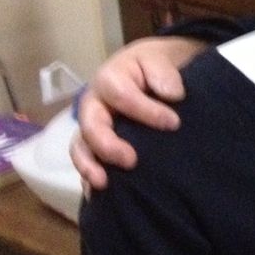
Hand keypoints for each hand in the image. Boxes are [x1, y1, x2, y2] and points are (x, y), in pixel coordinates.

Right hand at [70, 36, 206, 189]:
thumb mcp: (160, 58)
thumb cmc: (154, 66)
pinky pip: (87, 161)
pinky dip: (88, 177)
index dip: (146, 111)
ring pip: (81, 146)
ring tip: (103, 184)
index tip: (174, 123)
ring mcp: (93, 126)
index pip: (121, 96)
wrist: (151, 71)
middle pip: (91, 126)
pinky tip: (96, 196)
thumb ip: (163, 72)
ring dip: (89, 165)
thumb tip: (172, 94)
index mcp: (110, 79)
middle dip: (107, 145)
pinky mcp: (97, 145)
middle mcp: (95, 105)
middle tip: (131, 161)